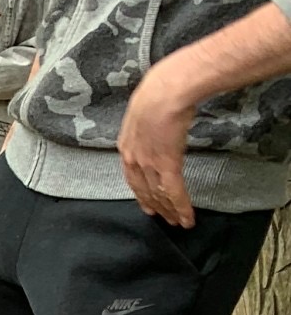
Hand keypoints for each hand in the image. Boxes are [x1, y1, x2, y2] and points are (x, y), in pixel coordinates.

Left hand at [121, 59, 200, 228]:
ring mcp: (149, 163)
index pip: (132, 176)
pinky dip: (181, 207)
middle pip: (144, 190)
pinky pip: (175, 191)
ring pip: (159, 194)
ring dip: (169, 211)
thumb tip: (158, 122)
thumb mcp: (145, 110)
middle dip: (155, 206)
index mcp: (126, 145)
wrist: (165, 92)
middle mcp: (134, 158)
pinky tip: (187, 218)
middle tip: (164, 219)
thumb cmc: (158, 92)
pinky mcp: (167, 165)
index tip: (147, 204)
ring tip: (177, 222)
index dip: (141, 193)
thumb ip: (148, 123)